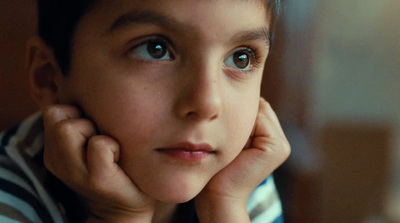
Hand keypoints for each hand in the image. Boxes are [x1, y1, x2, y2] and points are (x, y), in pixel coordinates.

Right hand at [43, 105, 153, 222]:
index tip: (93, 127)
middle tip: (100, 135)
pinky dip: (112, 146)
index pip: (52, 110)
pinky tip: (119, 157)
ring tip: (110, 146)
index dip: (75, 111)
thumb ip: (79, 119)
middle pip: (56, 114)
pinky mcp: (97, 179)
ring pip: (71, 127)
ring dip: (95, 131)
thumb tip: (69, 88)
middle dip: (81, 118)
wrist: (126, 204)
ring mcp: (75, 171)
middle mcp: (58, 160)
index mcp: (54, 150)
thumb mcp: (89, 141)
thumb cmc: (113, 163)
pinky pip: (99, 145)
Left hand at [195, 97, 289, 222]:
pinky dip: (242, 126)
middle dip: (240, 114)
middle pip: (259, 106)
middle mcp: (280, 140)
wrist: (217, 194)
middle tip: (224, 135)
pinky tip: (236, 145)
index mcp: (270, 137)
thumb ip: (238, 118)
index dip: (236, 111)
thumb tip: (234, 91)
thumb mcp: (228, 137)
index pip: (256, 106)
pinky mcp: (277, 148)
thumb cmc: (216, 167)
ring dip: (240, 120)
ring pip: (258, 110)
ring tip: (230, 142)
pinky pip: (258, 119)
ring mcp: (282, 145)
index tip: (222, 129)